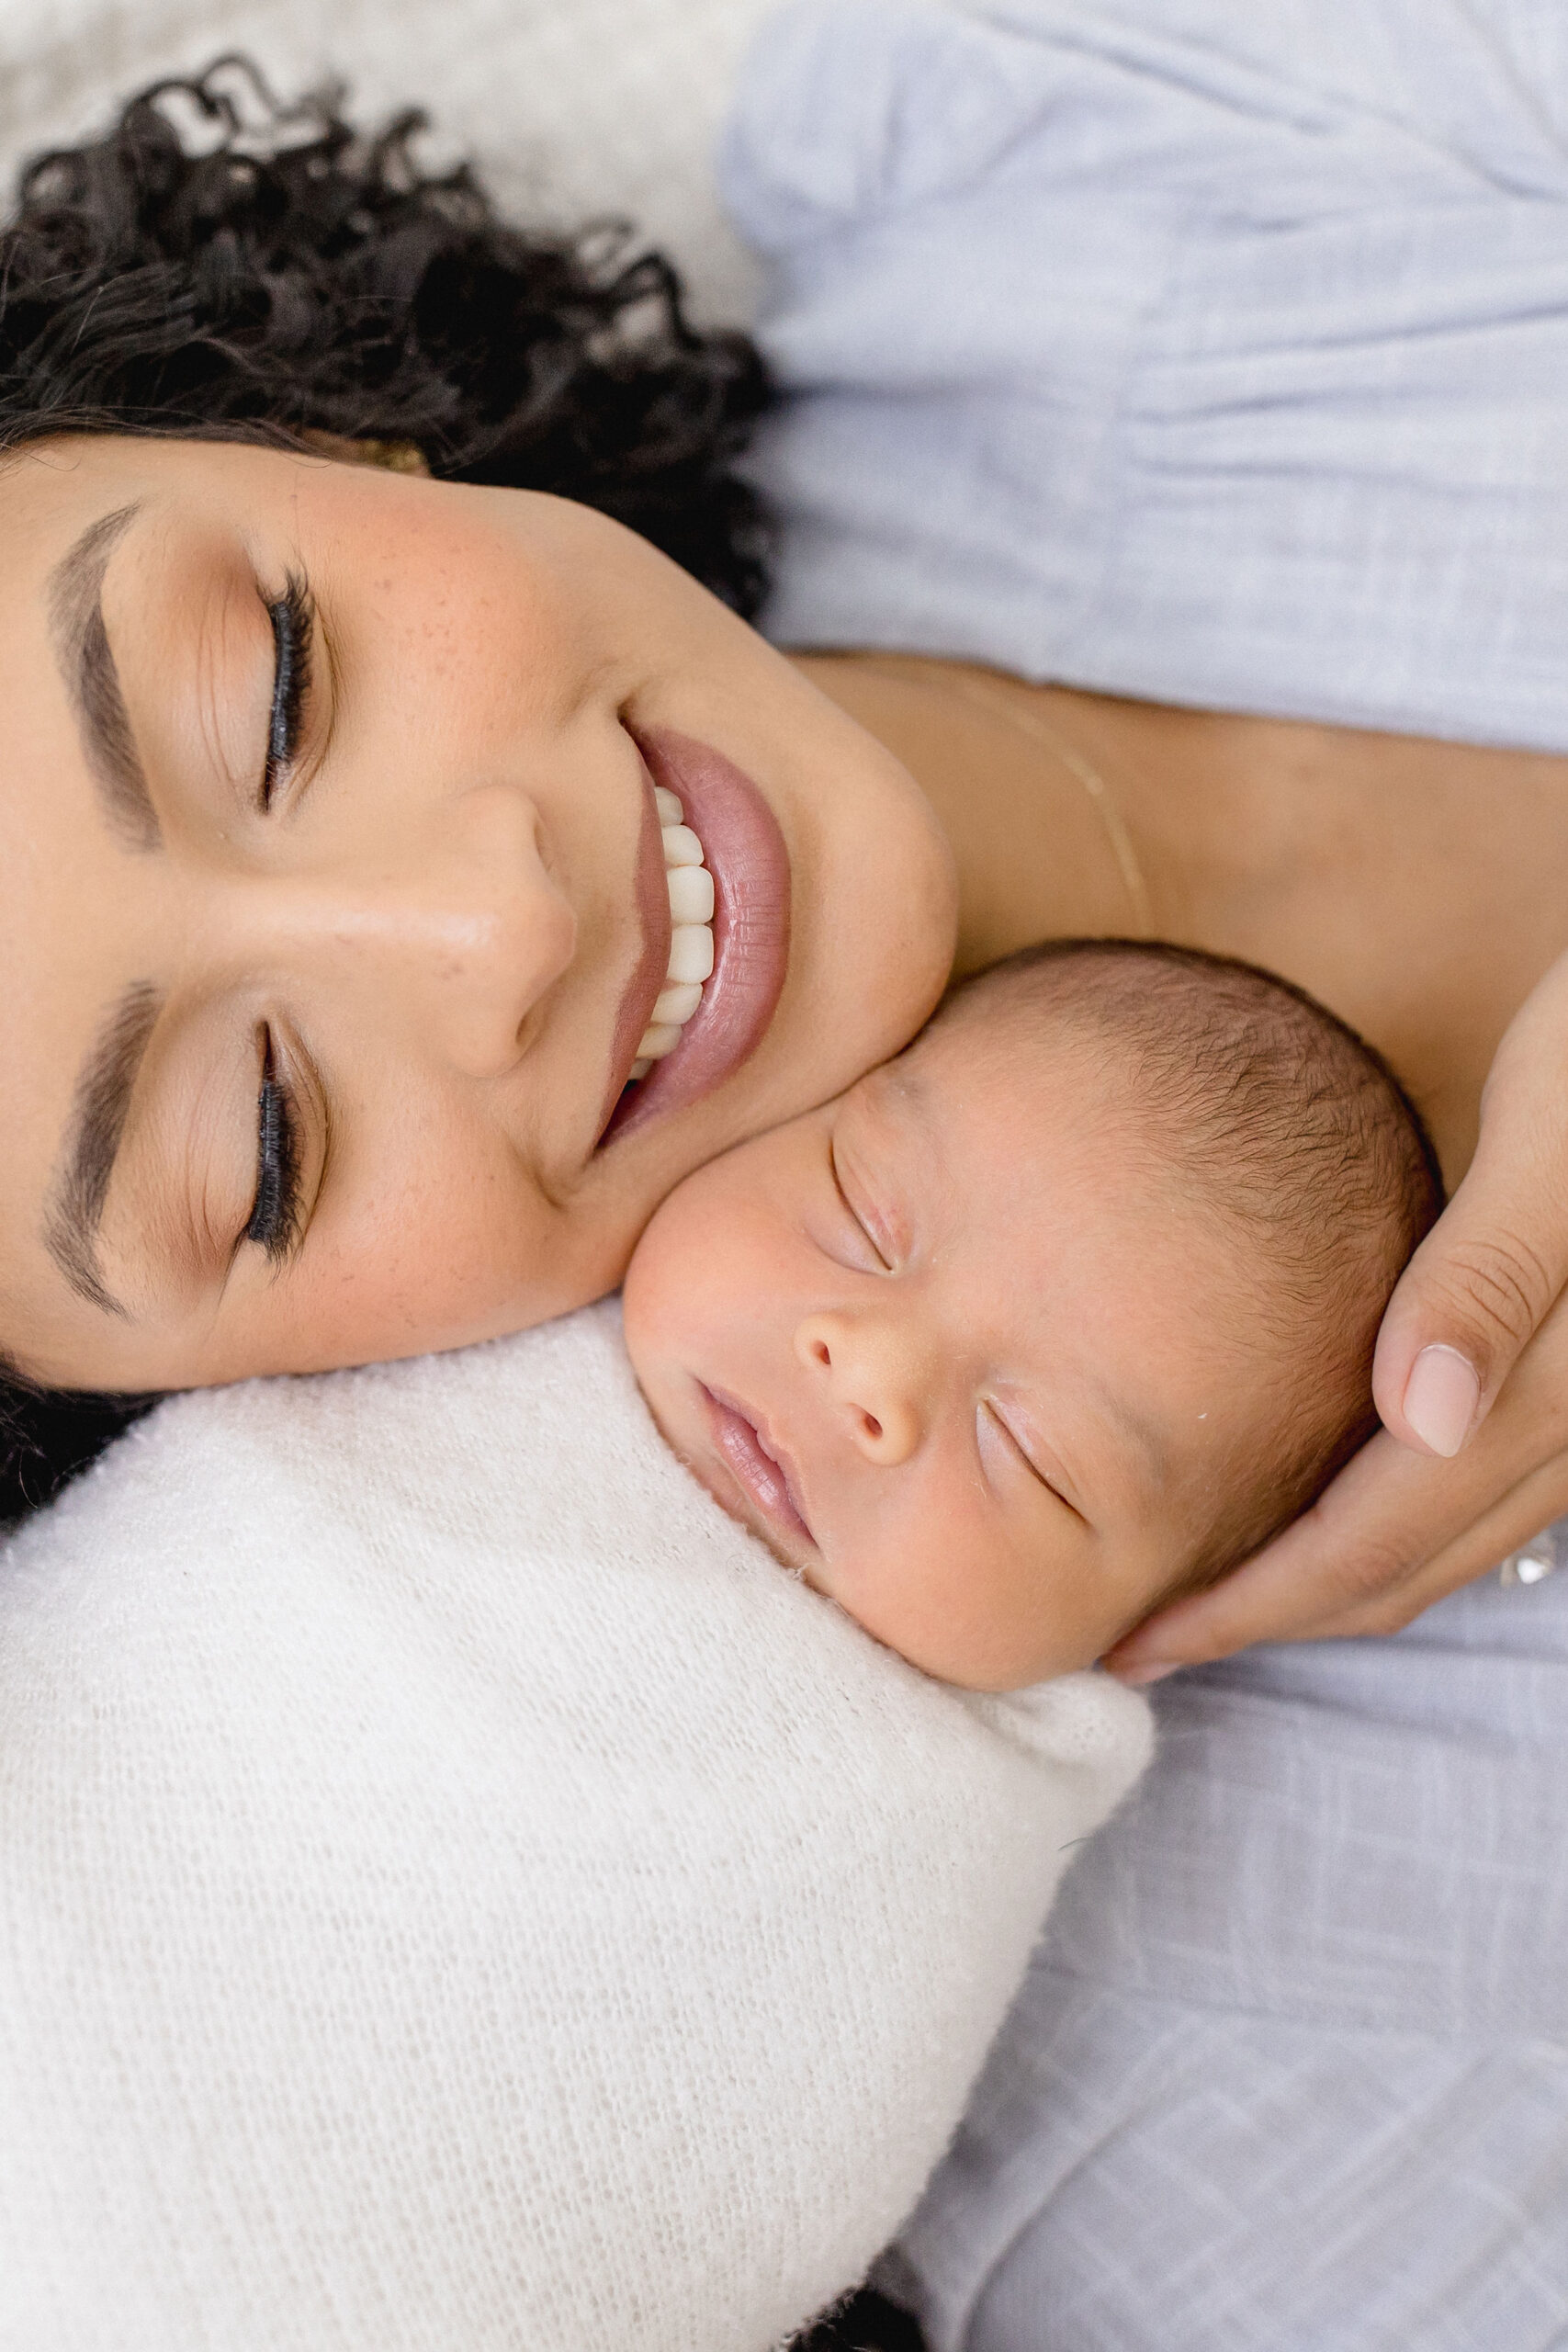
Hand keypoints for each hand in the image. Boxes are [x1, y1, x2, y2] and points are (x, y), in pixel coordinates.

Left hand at [1105, 947, 1567, 1677]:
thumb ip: (1499, 1268)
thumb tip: (1421, 1418)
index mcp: (1565, 1376)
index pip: (1387, 1532)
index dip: (1261, 1603)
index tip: (1144, 1641)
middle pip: (1414, 1564)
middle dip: (1277, 1618)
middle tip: (1145, 1642)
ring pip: (1450, 1540)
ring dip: (1331, 1584)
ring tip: (1210, 1596)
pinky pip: (1477, 1485)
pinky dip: (1386, 1519)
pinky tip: (1319, 1496)